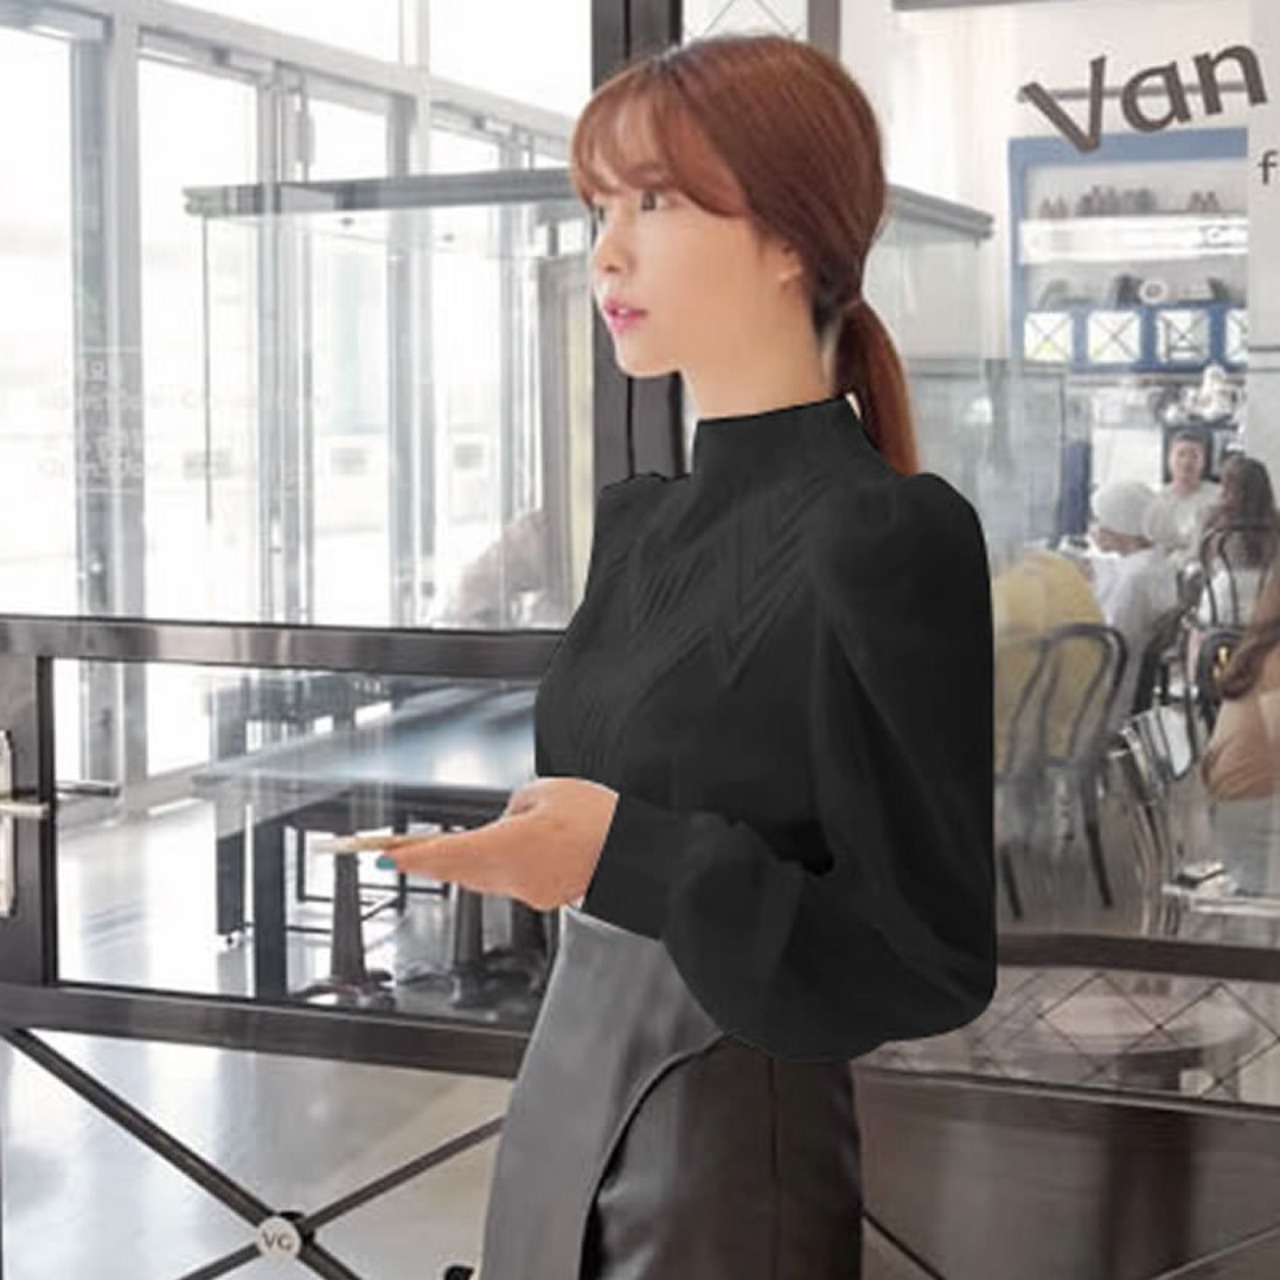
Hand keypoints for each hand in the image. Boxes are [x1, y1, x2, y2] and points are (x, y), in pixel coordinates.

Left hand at [385, 777, 619, 910]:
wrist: (634, 852)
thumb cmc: (597, 819)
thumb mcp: (546, 791)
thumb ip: (515, 805)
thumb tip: (506, 818)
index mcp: (506, 845)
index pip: (445, 851)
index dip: (411, 855)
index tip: (384, 855)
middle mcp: (511, 876)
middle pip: (456, 868)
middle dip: (427, 860)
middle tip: (395, 854)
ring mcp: (527, 890)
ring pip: (479, 876)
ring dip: (458, 864)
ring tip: (435, 851)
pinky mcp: (544, 895)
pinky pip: (507, 880)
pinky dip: (494, 868)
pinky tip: (496, 853)